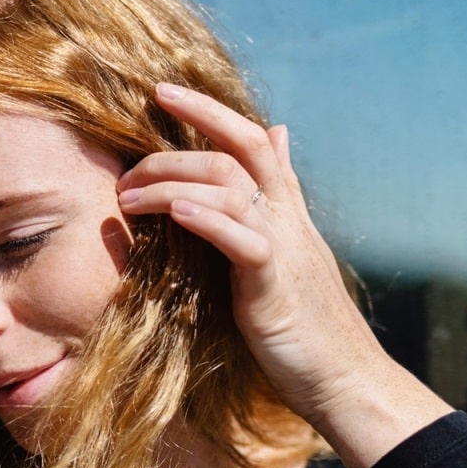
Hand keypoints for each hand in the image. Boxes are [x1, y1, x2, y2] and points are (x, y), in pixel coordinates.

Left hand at [114, 83, 451, 467]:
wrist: (342, 377)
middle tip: (124, 167)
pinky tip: (174, 213)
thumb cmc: (303, 320)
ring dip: (172, 184)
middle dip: (177, 144)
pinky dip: (207, 221)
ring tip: (127, 197)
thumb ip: (274, 194)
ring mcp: (284, 247)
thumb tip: (278, 134)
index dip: (208, 110)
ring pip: (231, 188)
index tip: (160, 90)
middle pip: (236, 152)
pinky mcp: (275, 284)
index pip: (250, 139)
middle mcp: (287, 218)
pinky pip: (243, 240)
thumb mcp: (287, 247)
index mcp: (285, 209)